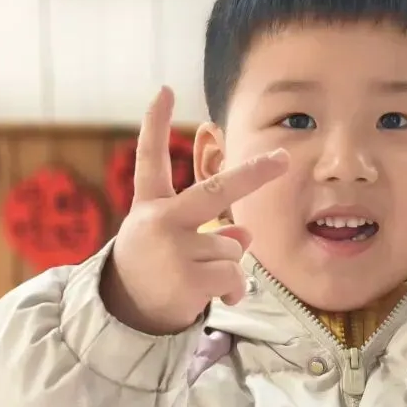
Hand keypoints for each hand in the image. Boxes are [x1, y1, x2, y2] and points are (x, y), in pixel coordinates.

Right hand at [104, 87, 288, 333]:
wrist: (123, 316)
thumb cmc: (151, 270)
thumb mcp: (170, 241)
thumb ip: (207, 230)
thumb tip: (246, 235)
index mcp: (151, 206)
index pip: (150, 159)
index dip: (155, 124)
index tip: (164, 90)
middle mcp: (160, 221)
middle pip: (215, 191)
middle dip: (254, 174)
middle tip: (283, 158)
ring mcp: (174, 248)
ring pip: (233, 247)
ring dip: (227, 267)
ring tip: (198, 279)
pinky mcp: (187, 277)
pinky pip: (235, 275)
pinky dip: (234, 290)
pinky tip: (216, 297)